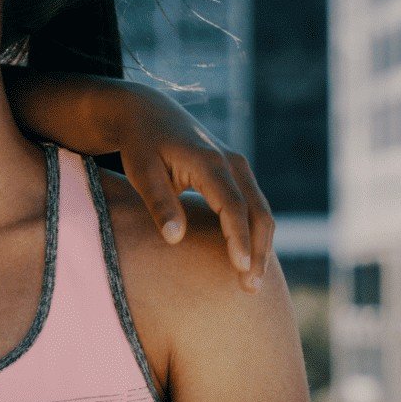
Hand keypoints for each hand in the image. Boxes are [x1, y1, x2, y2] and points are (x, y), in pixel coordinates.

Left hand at [110, 82, 274, 291]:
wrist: (146, 112)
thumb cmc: (139, 145)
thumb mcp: (141, 171)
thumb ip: (159, 203)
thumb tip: (176, 238)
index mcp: (209, 162)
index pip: (232, 206)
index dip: (238, 239)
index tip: (241, 269)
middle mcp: (231, 162)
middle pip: (258, 211)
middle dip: (258, 250)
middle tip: (251, 288)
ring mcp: (238, 166)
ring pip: (261, 210)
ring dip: (261, 245)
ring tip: (252, 283)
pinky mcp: (236, 173)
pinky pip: (254, 206)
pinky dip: (255, 233)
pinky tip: (249, 260)